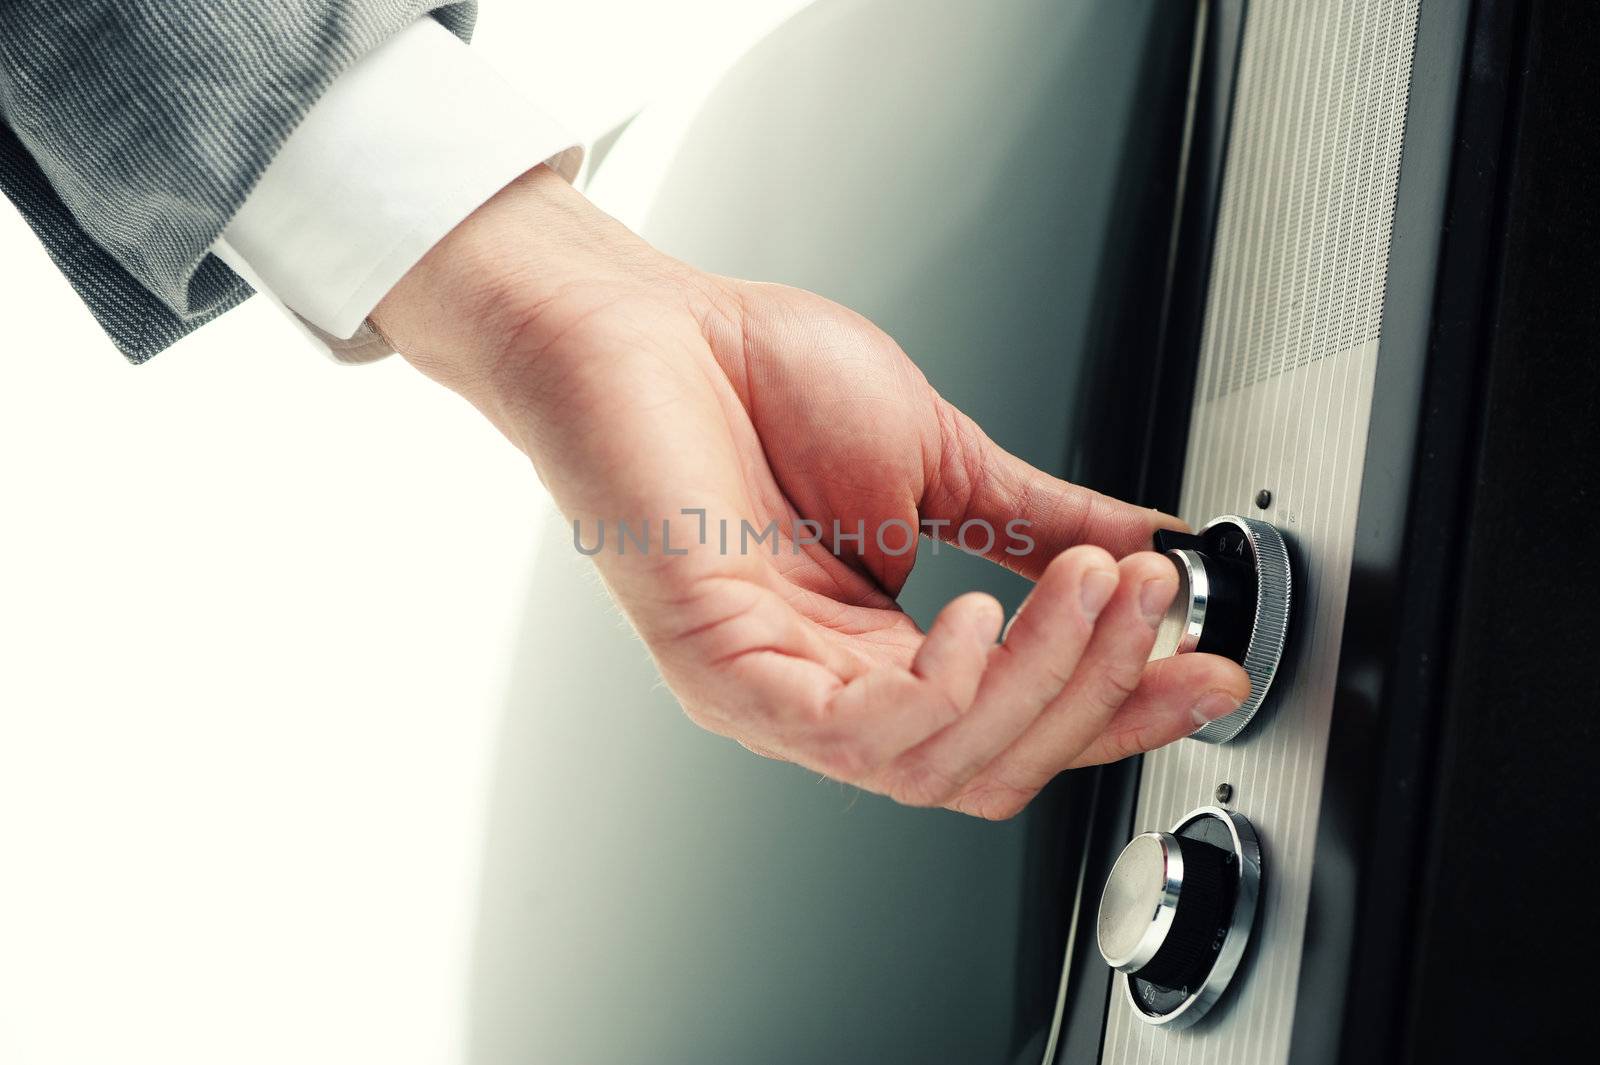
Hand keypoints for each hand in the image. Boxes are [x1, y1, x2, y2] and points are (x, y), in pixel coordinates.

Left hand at [372, 167, 1249, 817]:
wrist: (647, 321)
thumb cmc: (759, 379)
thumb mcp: (942, 456)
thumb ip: (1041, 520)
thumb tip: (1148, 544)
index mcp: (877, 646)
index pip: (1016, 722)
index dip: (1123, 706)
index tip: (1204, 667)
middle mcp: (827, 684)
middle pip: (992, 766)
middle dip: (1098, 693)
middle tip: (1151, 605)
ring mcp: (772, 688)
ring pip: (941, 763)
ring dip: (1043, 681)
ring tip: (1086, 589)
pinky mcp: (724, 669)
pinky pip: (858, 732)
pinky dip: (948, 689)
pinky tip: (981, 615)